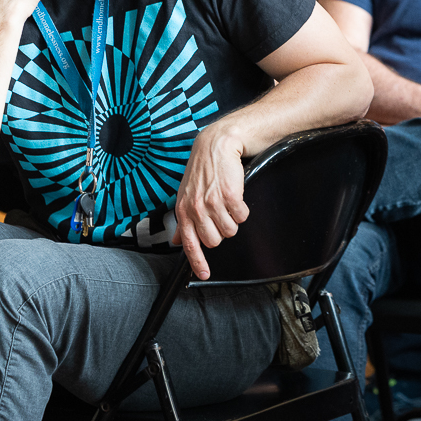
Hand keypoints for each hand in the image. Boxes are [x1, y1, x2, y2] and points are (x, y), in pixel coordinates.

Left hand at [173, 123, 250, 278]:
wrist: (216, 146)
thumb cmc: (203, 170)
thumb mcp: (186, 195)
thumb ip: (183, 220)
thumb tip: (177, 241)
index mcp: (183, 211)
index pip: (190, 244)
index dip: (198, 262)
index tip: (204, 275)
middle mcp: (196, 209)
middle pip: (215, 240)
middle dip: (221, 231)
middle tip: (221, 215)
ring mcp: (213, 203)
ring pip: (231, 230)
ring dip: (233, 220)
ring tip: (229, 205)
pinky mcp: (231, 196)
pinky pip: (243, 216)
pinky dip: (243, 210)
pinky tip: (237, 198)